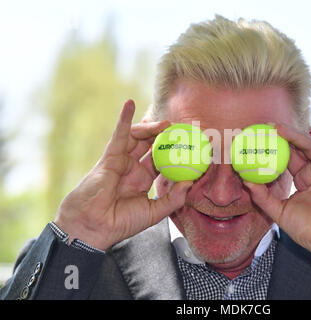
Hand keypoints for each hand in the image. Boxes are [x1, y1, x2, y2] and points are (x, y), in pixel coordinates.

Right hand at [54, 100, 191, 249]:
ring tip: (166, 124)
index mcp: (143, 179)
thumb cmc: (121, 222)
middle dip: (166, 135)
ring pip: (138, 137)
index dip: (176, 152)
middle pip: (151, 144)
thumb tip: (190, 183)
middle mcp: (133, 168)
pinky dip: (123, 119)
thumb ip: (172, 199)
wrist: (94, 227)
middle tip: (182, 129)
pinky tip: (129, 104)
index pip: (162, 160)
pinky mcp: (109, 157)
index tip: (193, 145)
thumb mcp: (154, 212)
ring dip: (151, 127)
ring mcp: (121, 161)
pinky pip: (118, 135)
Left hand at [243, 116, 310, 269]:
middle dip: (283, 135)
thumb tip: (245, 181)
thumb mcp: (279, 212)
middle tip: (264, 126)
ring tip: (277, 128)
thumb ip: (263, 197)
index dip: (274, 147)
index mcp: (303, 180)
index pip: (287, 158)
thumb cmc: (310, 231)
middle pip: (298, 148)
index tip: (257, 138)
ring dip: (296, 135)